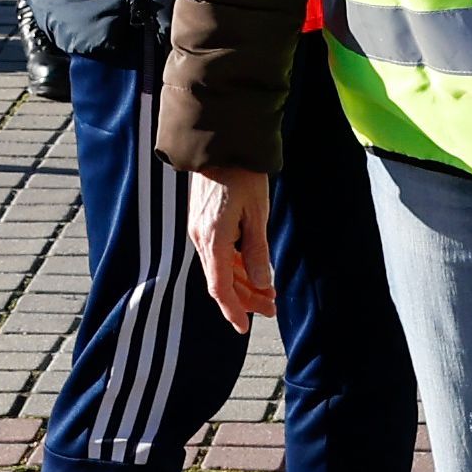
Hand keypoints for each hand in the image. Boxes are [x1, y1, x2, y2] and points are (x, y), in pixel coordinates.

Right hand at [187, 170, 274, 328]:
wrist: (220, 143)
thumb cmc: (242, 175)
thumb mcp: (257, 213)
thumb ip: (258, 250)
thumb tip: (263, 283)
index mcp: (212, 240)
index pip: (219, 287)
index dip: (232, 310)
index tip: (244, 328)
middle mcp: (201, 238)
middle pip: (221, 280)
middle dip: (246, 298)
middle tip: (272, 308)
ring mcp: (200, 230)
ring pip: (221, 267)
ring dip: (244, 282)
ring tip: (269, 292)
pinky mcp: (204, 221)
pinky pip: (219, 252)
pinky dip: (236, 265)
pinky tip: (254, 269)